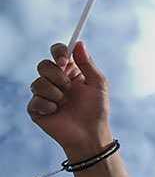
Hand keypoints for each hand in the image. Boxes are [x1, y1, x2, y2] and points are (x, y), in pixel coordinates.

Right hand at [27, 42, 112, 157]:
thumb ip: (87, 63)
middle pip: (43, 65)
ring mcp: (44, 94)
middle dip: (56, 75)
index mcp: (70, 71)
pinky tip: (56, 112)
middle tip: (68, 86)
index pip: (58, 52)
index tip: (65, 60)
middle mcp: (55, 80)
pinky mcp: (36, 109)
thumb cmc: (97, 109)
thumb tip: (79, 43)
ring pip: (37, 82)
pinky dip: (48, 106)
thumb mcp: (98, 83)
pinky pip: (35, 100)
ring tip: (65, 102)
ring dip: (54, 92)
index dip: (58, 52)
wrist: (90, 133)